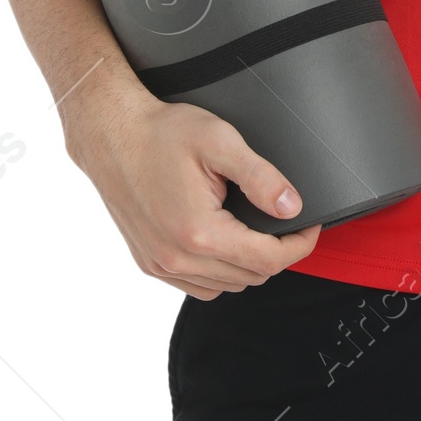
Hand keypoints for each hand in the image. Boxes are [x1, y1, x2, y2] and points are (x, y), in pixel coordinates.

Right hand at [64, 74, 321, 299]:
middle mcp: (177, 258)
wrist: (111, 134)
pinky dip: (218, 272)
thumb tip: (291, 207)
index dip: (300, 245)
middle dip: (276, 252)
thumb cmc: (160, 133)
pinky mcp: (149, 263)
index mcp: (199, 232)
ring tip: (254, 230)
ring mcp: (160, 265)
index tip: (309, 225)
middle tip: (285, 222)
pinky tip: (221, 243)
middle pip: (250, 277)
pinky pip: (197, 286)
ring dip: (247, 265)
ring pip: (225, 286)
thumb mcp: (220, 141)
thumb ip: (261, 177)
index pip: (269, 260)